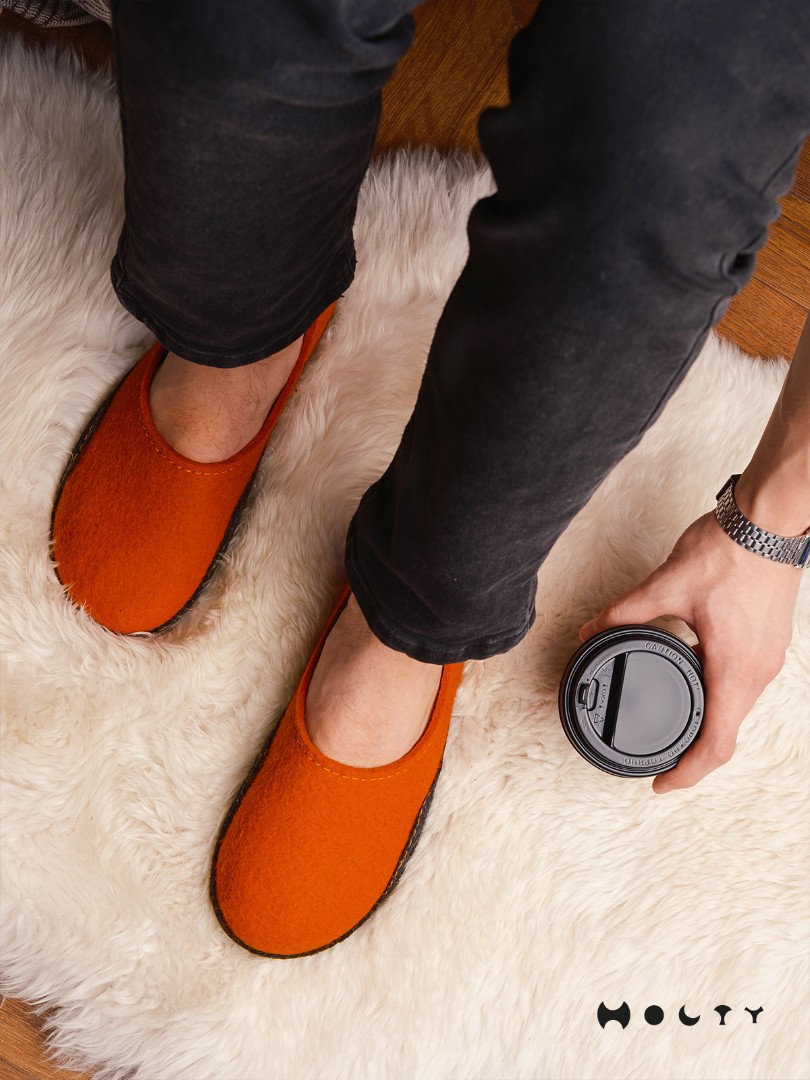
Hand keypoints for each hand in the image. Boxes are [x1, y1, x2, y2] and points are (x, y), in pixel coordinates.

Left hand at [577, 510, 800, 793]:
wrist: (770, 520)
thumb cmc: (728, 552)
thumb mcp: (666, 584)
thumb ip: (623, 612)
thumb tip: (589, 630)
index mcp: (733, 669)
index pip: (716, 745)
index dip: (686, 774)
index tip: (659, 784)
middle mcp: (757, 672)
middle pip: (727, 735)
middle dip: (692, 757)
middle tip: (659, 762)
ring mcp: (767, 658)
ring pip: (736, 710)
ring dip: (707, 727)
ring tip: (673, 729)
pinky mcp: (768, 642)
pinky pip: (743, 686)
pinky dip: (718, 699)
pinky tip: (694, 682)